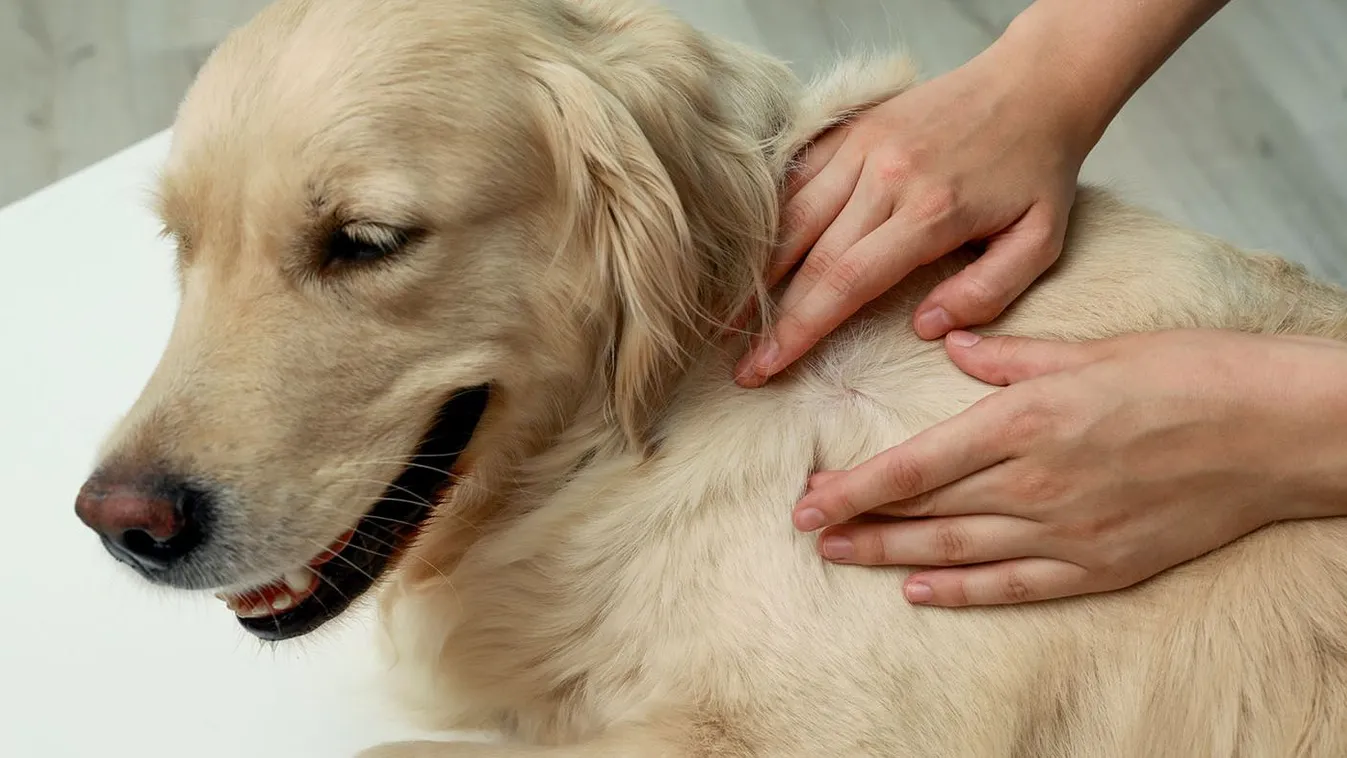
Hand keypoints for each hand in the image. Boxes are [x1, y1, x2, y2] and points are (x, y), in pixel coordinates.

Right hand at [734, 0, 1231, 387]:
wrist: (1036, 83)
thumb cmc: (1039, 169)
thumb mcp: (1041, 241)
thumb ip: (988, 291)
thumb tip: (926, 327)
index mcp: (930, 211)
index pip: (845, 282)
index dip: (800, 330)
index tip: (767, 367)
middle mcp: (885, 176)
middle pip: (808, 257)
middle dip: (769, 317)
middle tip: (741, 363)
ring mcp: (862, 146)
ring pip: (791, 216)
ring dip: (756, 271)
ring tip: (729, 316)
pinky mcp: (852, 128)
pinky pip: (797, 178)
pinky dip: (770, 219)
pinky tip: (753, 256)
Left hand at [792, 329, 1346, 606]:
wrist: (1273, 431)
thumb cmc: (1186, 375)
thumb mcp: (1090, 349)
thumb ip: (1009, 357)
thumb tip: (952, 343)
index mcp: (1026, 421)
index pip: (916, 464)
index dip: (855, 487)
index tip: (807, 500)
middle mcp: (1035, 483)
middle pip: (926, 510)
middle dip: (860, 520)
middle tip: (808, 528)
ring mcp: (1066, 532)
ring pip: (957, 551)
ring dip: (892, 555)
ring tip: (843, 556)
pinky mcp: (1099, 566)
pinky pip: (1015, 586)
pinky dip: (963, 590)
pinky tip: (920, 590)